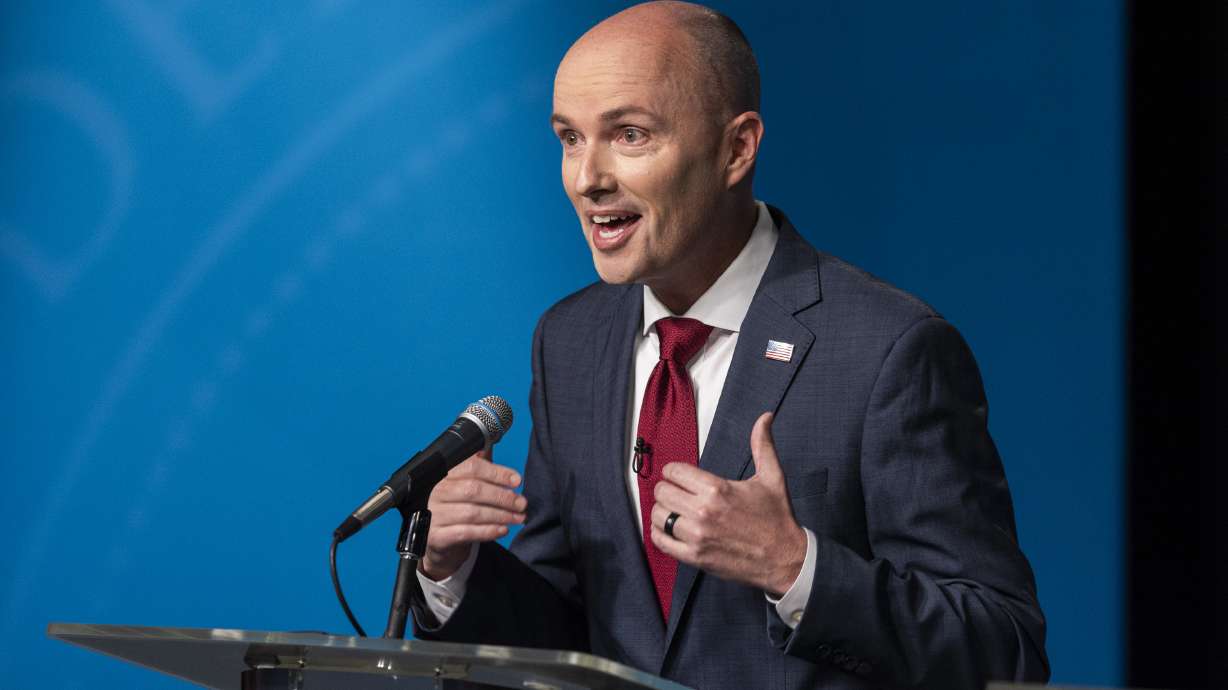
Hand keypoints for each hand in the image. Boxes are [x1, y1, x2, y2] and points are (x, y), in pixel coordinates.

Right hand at [419, 447, 525, 580]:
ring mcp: (434, 514)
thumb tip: (492, 438)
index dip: (497, 473)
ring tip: (518, 517)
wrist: (437, 537)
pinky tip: (503, 529)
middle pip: (473, 490)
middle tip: (521, 503)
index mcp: (443, 473)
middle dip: (503, 497)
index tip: (516, 480)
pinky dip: (487, 531)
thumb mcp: (464, 481)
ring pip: (472, 513)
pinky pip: (465, 533)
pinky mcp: (436, 536)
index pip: (472, 468)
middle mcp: (435, 491)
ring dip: (500, 515)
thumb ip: (477, 462)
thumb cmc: (455, 504)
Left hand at [650, 412, 806, 596]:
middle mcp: (703, 511)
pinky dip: (659, 533)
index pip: (674, 471)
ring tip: (674, 510)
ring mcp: (697, 536)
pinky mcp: (695, 557)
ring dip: (663, 510)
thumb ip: (762, 445)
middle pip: (662, 492)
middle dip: (667, 489)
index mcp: (717, 489)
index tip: (679, 476)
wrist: (785, 558)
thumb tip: (765, 417)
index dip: (674, 471)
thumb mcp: (772, 477)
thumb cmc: (777, 518)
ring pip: (658, 515)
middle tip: (676, 492)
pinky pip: (661, 541)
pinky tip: (670, 529)